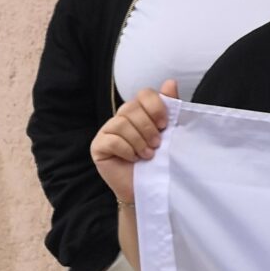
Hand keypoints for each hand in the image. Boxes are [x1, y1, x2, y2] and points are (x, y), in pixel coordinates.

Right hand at [90, 79, 178, 203]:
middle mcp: (122, 118)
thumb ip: (170, 109)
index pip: (144, 94)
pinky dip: (126, 150)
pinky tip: (133, 159)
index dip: (156, 106)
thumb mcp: (171, 133)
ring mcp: (107, 131)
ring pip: (121, 123)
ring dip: (139, 141)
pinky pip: (111, 139)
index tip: (166, 125)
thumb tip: (170, 82)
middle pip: (131, 108)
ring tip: (148, 155)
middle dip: (148, 128)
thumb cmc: (160, 161)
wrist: (150, 188)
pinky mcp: (98, 146)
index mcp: (140, 112)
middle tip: (157, 144)